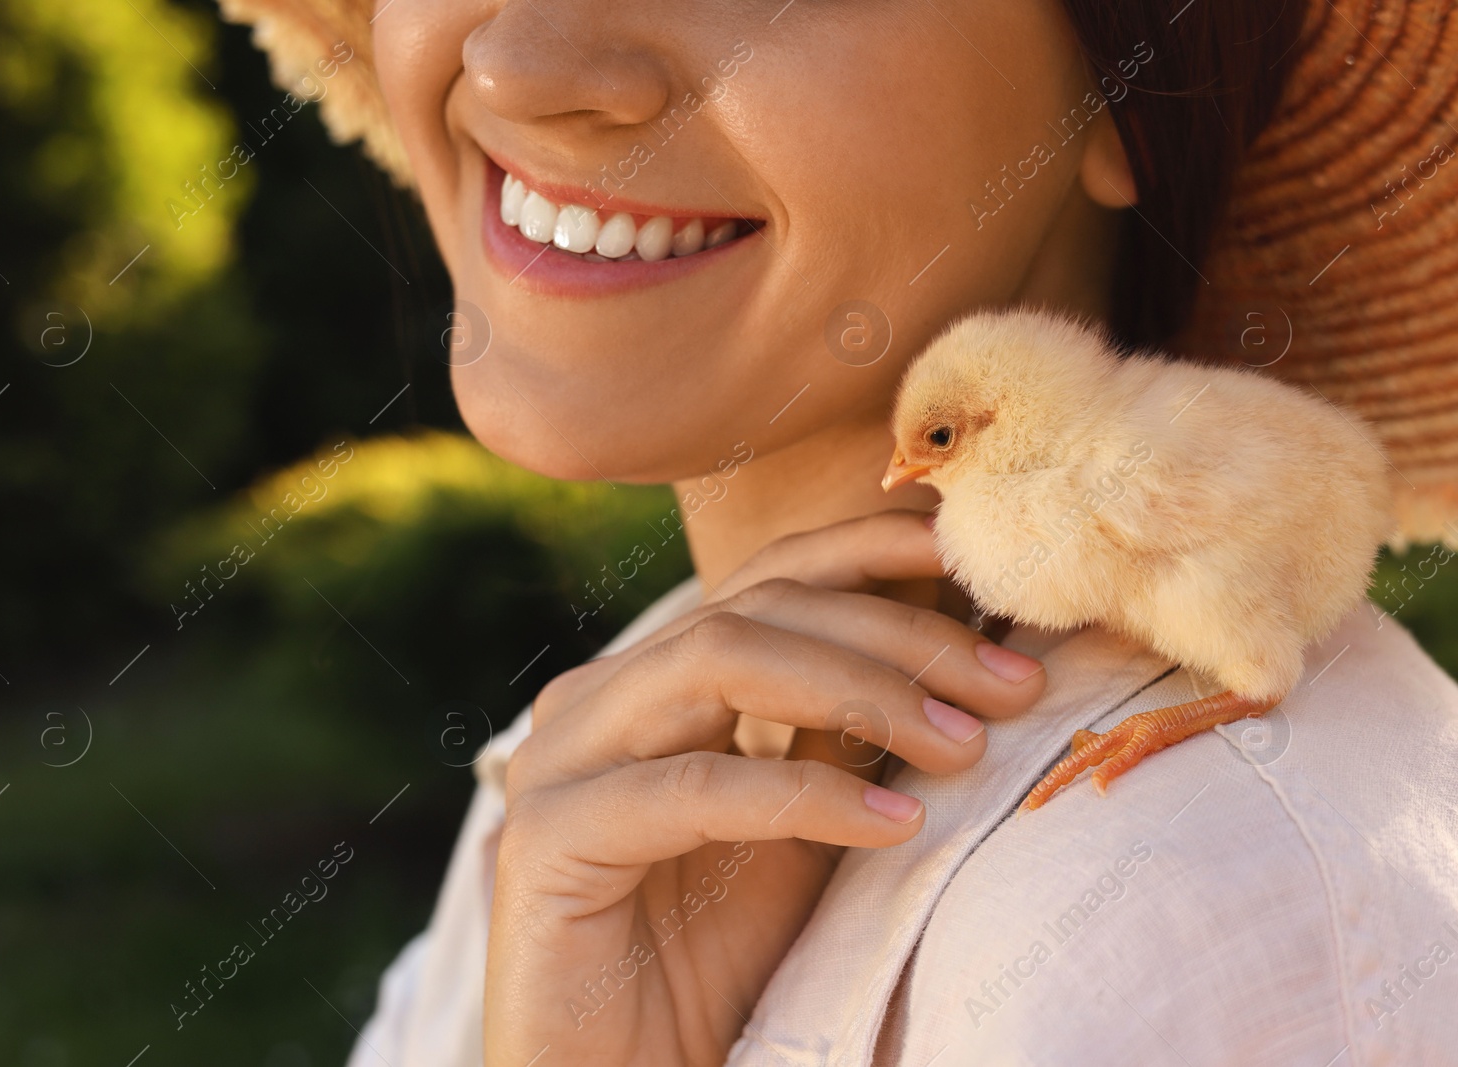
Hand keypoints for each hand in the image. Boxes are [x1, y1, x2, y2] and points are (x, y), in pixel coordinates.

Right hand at [484, 510, 1045, 1065]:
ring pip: (718, 663)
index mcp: (648, 681)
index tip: (970, 560)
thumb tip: (954, 649)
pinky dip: (804, 797)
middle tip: (1009, 684)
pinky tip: (894, 826)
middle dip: (896, 634)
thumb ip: (842, 732)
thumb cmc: (710, 960)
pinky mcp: (548, 838)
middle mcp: (595, 698)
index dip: (865, 551)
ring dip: (861, 692)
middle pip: (755, 610)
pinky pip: (694, 790)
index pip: (763, 579)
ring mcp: (560, 760)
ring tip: (965, 746)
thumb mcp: (801, 825)